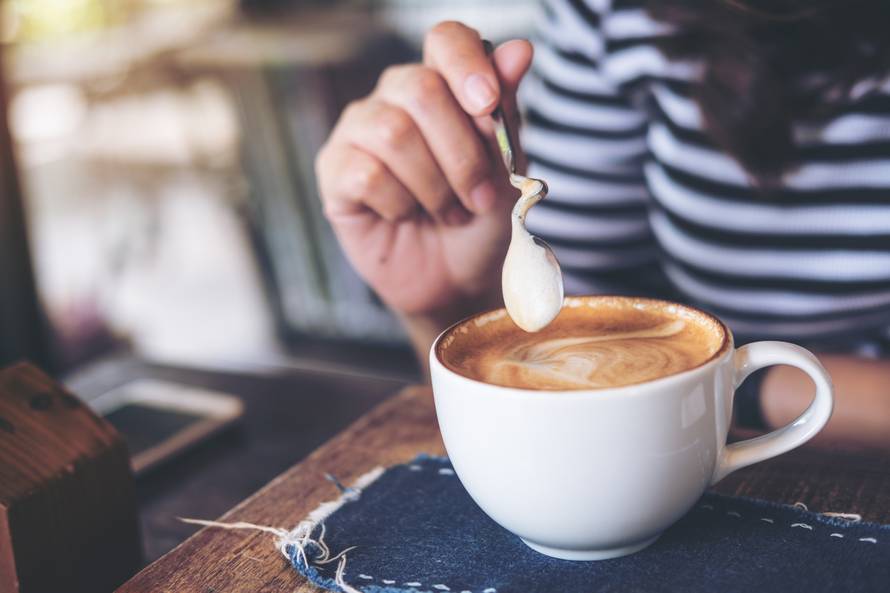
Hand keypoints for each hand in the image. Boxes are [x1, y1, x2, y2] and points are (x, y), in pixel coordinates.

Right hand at [315, 22, 532, 315]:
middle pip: (420, 89)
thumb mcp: (507, 168)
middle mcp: (394, 97)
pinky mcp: (334, 170)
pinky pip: (366, 173)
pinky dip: (400, 205)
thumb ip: (506, 110)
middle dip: (461, 154)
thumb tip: (519, 49)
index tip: (488, 105)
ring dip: (434, 186)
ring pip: (392, 132)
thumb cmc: (481, 220)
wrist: (457, 280)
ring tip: (447, 212)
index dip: (466, 64)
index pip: (445, 40)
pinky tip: (405, 217)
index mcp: (441, 84)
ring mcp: (358, 131)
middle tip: (479, 197)